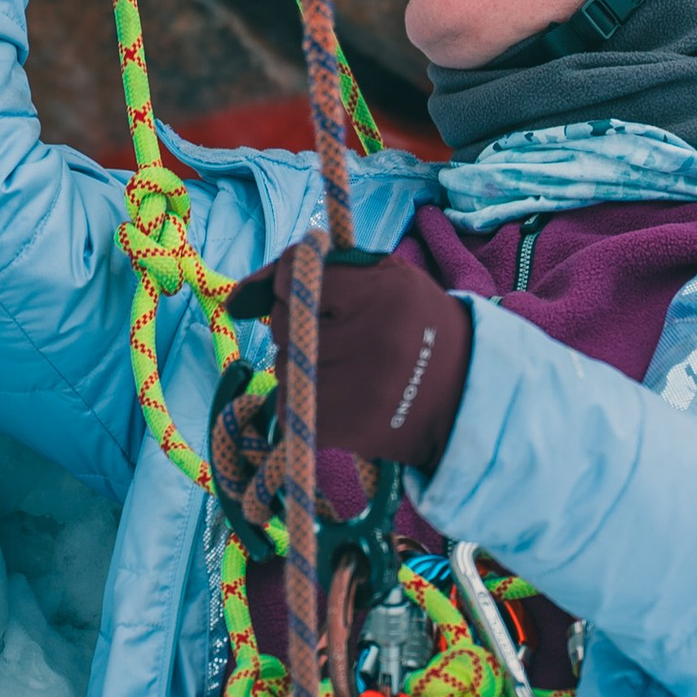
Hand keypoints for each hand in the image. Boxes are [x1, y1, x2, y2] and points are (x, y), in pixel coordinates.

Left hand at [225, 243, 471, 486]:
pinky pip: (286, 402)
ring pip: (281, 363)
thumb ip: (317, 270)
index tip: (317, 293)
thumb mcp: (385, 278)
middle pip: (284, 321)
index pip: (296, 275)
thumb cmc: (415, 326)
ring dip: (303, 362)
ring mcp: (350, 389)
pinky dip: (304, 397)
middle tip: (342, 332)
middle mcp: (367, 341)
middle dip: (300, 322)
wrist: (461, 396)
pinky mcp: (336, 427)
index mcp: (383, 294)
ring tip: (348, 367)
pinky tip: (340, 395)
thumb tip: (235, 299)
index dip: (297, 281)